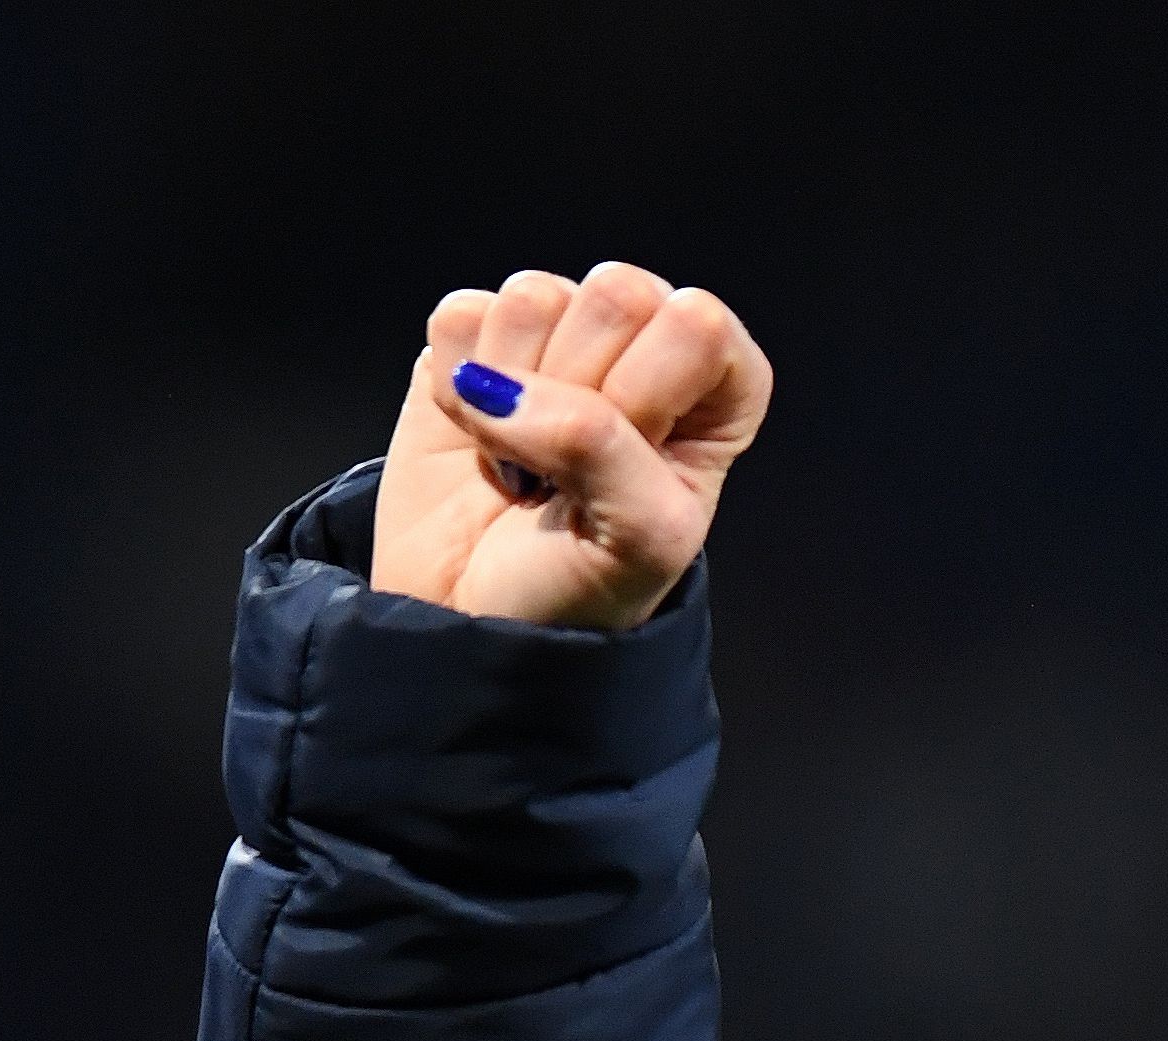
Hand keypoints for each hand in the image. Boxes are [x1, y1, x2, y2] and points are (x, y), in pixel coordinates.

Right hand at [370, 265, 772, 632]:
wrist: (471, 620)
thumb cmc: (579, 589)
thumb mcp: (640, 541)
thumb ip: (602, 449)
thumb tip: (504, 387)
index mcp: (713, 395)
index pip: (700, 323)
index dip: (653, 389)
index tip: (630, 458)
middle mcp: (641, 350)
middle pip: (618, 292)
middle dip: (580, 389)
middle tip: (569, 468)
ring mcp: (554, 338)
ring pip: (535, 295)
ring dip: (514, 392)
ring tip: (524, 461)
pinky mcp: (474, 341)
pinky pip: (461, 315)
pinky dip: (454, 387)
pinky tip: (477, 437)